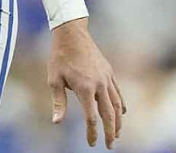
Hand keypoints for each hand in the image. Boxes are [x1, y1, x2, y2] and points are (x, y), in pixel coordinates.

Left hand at [47, 18, 124, 148]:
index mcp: (85, 88)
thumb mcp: (54, 79)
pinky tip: (121, 113)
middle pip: (109, 114)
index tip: (92, 144)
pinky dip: (121, 105)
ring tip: (116, 134)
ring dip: (118, 121)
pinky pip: (118, 92)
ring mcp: (107, 78)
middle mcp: (99, 84)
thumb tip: (56, 122)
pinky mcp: (109, 72)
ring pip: (117, 104)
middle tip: (110, 145)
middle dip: (110, 132)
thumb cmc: (59, 57)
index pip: (92, 117)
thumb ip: (58, 102)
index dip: (92, 133)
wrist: (72, 33)